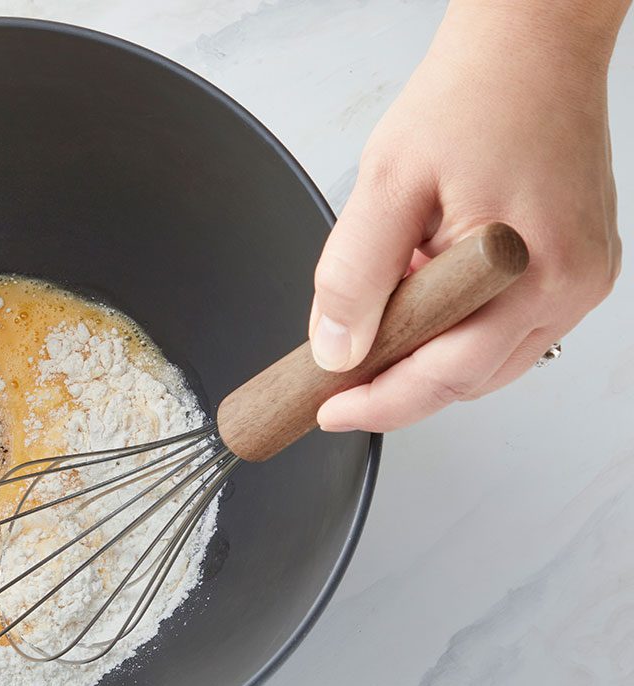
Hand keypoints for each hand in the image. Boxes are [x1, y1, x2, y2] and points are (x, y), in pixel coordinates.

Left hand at [309, 1, 623, 431]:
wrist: (530, 49)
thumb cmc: (470, 99)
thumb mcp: (387, 183)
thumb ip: (354, 274)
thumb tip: (336, 350)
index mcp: (530, 270)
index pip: (445, 376)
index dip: (379, 404)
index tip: (330, 410)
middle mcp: (570, 286)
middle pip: (468, 379)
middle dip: (399, 377)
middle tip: (343, 362)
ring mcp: (582, 281)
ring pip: (488, 359)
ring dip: (429, 347)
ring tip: (395, 291)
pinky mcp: (579, 270)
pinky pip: (508, 327)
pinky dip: (459, 323)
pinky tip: (431, 280)